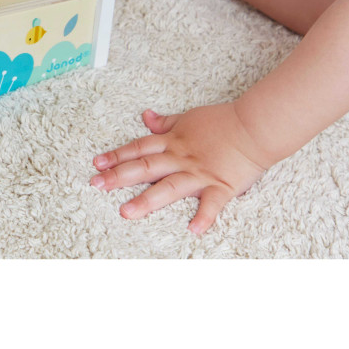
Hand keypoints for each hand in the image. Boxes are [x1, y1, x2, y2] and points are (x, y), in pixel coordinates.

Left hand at [91, 102, 269, 234]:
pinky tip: (193, 230)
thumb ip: (165, 123)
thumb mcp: (188, 118)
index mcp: (173, 142)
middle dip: (118, 176)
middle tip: (96, 185)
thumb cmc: (221, 122)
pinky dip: (204, 216)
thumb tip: (145, 117)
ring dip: (146, 200)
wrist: (253, 126)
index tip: (96, 163)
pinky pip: (211, 204)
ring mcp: (199, 173)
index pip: (138, 149)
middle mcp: (181, 158)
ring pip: (168, 187)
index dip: (117, 156)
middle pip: (145, 167)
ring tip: (126, 212)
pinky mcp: (221, 186)